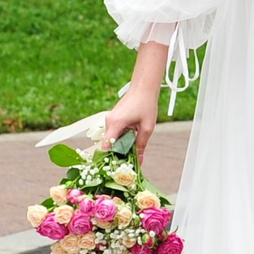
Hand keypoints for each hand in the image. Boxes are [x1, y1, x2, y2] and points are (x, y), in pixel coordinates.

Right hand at [104, 40, 169, 157]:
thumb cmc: (146, 104)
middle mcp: (109, 121)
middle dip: (118, 153)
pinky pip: (114, 133)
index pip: (106, 145)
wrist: (143, 87)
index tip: (117, 166)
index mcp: (116, 123)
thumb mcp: (147, 127)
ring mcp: (110, 119)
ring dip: (120, 145)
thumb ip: (141, 145)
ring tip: (132, 150)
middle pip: (109, 144)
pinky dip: (121, 138)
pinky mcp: (113, 118)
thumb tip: (139, 161)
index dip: (110, 157)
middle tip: (129, 162)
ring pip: (112, 139)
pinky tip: (131, 139)